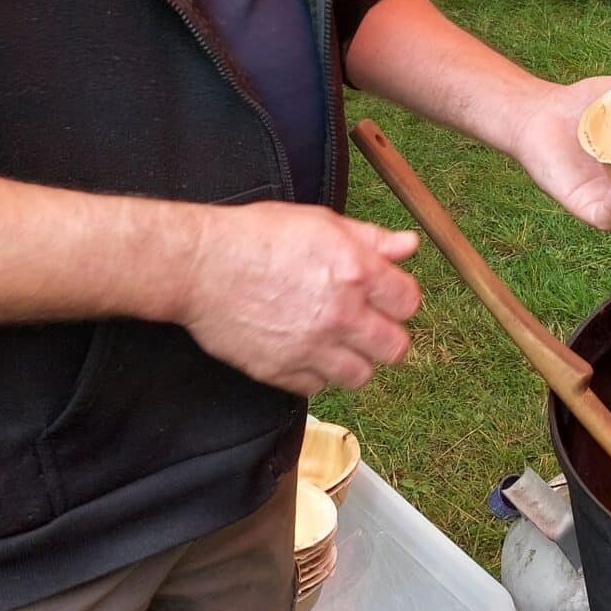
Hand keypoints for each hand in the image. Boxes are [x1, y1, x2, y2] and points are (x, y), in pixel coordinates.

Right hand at [176, 201, 420, 394]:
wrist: (201, 265)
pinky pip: (318, 387)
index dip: (399, 299)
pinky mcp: (281, 372)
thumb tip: (408, 246)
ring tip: (336, 341)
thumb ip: (370, 239)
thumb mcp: (321, 223)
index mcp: (356, 272)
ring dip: (354, 360)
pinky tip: (303, 350)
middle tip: (368, 326)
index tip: (386, 298)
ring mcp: (311, 348)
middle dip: (386, 337)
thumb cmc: (258, 236)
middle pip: (395, 348)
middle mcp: (340, 314)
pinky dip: (315, 373)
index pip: (409, 303)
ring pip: (361, 376)